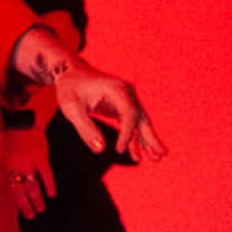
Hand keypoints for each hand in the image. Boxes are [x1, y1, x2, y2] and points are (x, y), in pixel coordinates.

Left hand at [7, 125, 55, 219]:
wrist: (23, 123)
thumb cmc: (15, 140)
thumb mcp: (8, 156)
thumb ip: (13, 171)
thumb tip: (16, 186)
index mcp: (8, 168)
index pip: (11, 190)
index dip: (17, 203)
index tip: (22, 212)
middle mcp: (17, 168)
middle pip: (20, 192)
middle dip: (26, 206)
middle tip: (31, 216)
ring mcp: (29, 163)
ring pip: (32, 187)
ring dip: (36, 200)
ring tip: (41, 209)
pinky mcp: (40, 157)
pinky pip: (45, 175)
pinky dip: (49, 185)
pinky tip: (52, 194)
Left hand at [54, 60, 168, 163]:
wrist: (70, 74)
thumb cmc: (70, 89)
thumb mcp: (71, 107)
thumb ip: (85, 128)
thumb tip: (101, 150)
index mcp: (117, 90)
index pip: (129, 114)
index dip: (127, 133)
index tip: (119, 150)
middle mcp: (126, 93)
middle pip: (142, 118)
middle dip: (150, 138)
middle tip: (161, 155)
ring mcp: (125, 100)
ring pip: (139, 122)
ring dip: (147, 140)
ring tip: (157, 158)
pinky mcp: (121, 107)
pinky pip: (131, 124)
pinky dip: (135, 138)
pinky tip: (138, 154)